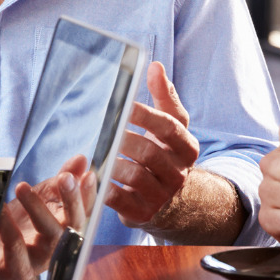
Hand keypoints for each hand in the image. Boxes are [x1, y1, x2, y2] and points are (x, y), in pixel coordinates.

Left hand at [0, 155, 95, 279]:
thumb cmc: (20, 227)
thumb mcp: (40, 199)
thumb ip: (59, 182)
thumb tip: (82, 160)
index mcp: (67, 227)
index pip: (85, 210)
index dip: (89, 193)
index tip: (89, 174)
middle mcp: (60, 245)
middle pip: (74, 224)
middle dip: (73, 200)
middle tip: (66, 178)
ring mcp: (41, 259)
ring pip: (49, 235)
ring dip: (38, 209)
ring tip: (22, 187)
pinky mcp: (19, 268)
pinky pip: (16, 249)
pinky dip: (9, 228)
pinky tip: (3, 210)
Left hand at [104, 62, 198, 227]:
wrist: (172, 203)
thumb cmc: (166, 156)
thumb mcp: (172, 128)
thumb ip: (164, 97)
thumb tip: (155, 66)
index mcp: (188, 149)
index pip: (169, 127)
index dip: (146, 115)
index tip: (123, 104)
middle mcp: (178, 174)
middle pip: (149, 151)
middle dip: (123, 138)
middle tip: (103, 128)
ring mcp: (161, 196)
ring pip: (133, 174)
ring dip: (111, 160)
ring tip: (97, 149)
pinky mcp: (141, 213)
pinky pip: (117, 197)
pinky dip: (102, 184)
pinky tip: (91, 172)